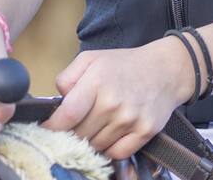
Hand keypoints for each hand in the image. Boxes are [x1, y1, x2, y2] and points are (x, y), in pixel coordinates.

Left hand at [40, 40, 186, 160]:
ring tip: (94, 127)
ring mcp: (130, 119)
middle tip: (72, 127)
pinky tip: (108, 136)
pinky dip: (109, 149)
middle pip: (80, 134)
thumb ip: (67, 77)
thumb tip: (58, 101)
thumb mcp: (91, 59)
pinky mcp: (145, 132)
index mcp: (97, 81)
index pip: (68, 115)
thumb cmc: (124, 64)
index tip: (46, 130)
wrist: (165, 70)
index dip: (52, 127)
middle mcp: (113, 102)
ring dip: (90, 142)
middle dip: (71, 133)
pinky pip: (117, 153)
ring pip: (96, 146)